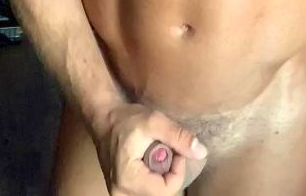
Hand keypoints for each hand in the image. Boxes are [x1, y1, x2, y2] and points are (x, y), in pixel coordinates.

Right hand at [93, 103, 207, 195]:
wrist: (103, 117)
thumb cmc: (126, 118)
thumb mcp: (154, 121)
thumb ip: (178, 136)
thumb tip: (201, 152)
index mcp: (128, 180)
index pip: (167, 190)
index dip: (178, 170)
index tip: (176, 149)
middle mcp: (121, 192)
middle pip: (160, 193)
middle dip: (170, 173)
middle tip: (167, 150)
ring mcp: (119, 192)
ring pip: (153, 192)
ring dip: (162, 175)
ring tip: (157, 153)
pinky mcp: (121, 188)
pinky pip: (145, 189)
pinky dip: (153, 177)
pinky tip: (150, 160)